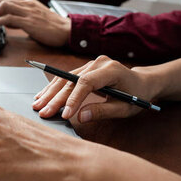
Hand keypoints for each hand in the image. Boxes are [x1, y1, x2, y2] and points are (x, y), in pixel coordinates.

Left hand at [0, 0, 70, 46]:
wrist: (67, 31)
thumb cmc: (54, 28)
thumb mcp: (36, 19)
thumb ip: (23, 18)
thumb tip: (8, 23)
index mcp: (29, 3)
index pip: (7, 0)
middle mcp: (27, 5)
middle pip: (3, 0)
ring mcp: (28, 12)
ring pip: (3, 6)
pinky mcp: (29, 21)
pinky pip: (8, 18)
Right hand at [33, 56, 156, 121]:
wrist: (142, 83)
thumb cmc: (136, 96)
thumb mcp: (124, 108)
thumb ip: (102, 111)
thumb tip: (80, 117)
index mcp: (111, 70)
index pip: (86, 82)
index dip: (73, 98)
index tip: (64, 114)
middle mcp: (98, 63)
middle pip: (71, 80)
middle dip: (55, 98)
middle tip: (42, 111)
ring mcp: (90, 64)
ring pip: (65, 78)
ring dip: (50, 93)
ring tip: (37, 105)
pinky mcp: (84, 69)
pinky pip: (66, 78)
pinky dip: (54, 89)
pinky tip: (42, 96)